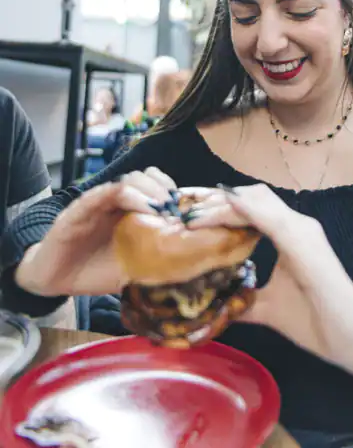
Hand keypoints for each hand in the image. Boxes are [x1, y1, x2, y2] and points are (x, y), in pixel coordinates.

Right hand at [16, 168, 181, 297]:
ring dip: (149, 192)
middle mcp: (116, 200)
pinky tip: (140, 210)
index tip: (187, 210)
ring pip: (129, 181)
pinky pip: (102, 193)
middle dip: (165, 191)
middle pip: (146, 178)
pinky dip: (123, 196)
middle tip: (176, 211)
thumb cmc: (95, 270)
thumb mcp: (134, 265)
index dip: (174, 193)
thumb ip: (157, 258)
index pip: (157, 186)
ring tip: (161, 211)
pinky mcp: (80, 208)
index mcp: (130, 210)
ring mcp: (98, 201)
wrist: (55, 278)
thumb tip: (193, 265)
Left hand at [183, 183, 332, 354]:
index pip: (251, 207)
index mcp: (290, 234)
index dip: (220, 206)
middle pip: (252, 196)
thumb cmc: (315, 320)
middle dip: (216, 199)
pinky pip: (272, 219)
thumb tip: (217, 304)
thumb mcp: (268, 307)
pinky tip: (224, 211)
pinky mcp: (305, 244)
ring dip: (223, 205)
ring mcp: (303, 231)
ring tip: (193, 215)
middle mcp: (297, 225)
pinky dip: (246, 211)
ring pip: (258, 201)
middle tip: (184, 212)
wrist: (352, 340)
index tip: (189, 215)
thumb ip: (245, 299)